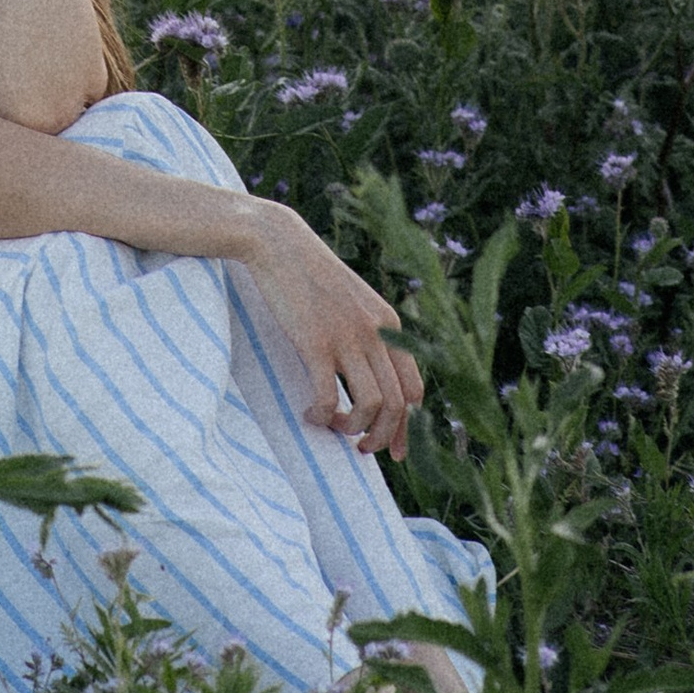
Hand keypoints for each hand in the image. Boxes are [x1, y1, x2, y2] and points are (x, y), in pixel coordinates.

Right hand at [240, 201, 423, 458]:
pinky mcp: (315, 342)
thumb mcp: (354, 301)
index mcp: (389, 324)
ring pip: (371, 405)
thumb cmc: (312, 275)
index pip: (414, 389)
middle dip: (381, 436)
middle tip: (360, 449)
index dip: (405, 426)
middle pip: (397, 404)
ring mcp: (347, 337)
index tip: (391, 448)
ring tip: (333, 426)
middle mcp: (376, 333)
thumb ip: (369, 332)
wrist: (279, 243)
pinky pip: (328, 396)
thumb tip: (371, 375)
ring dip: (354, 429)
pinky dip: (321, 415)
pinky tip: (310, 413)